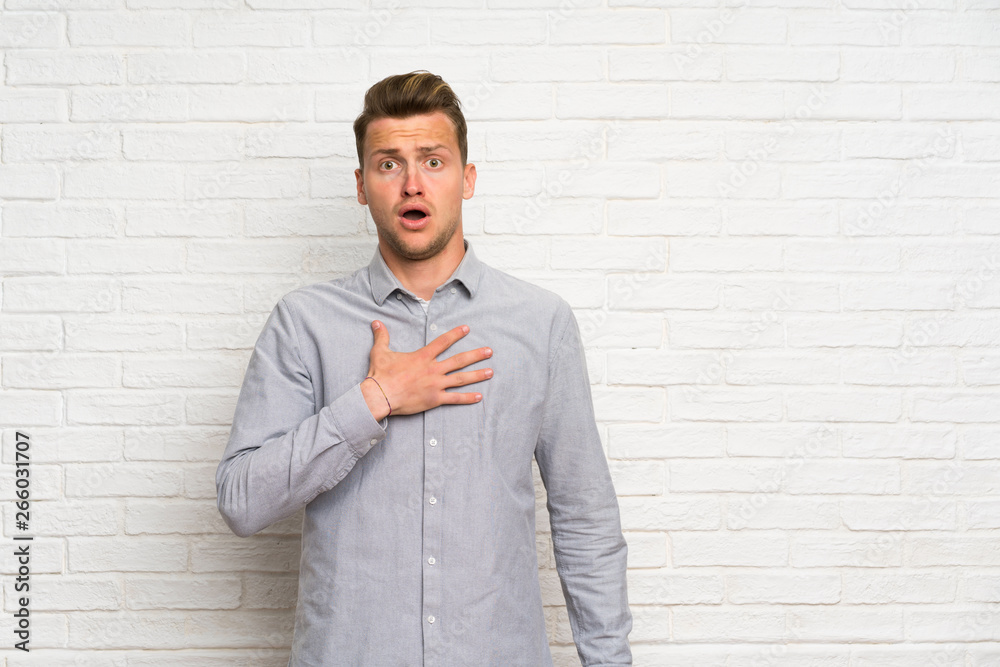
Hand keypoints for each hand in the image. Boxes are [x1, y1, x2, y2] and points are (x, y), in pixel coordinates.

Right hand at [361, 320, 492, 420]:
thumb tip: (376, 323)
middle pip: (459, 360)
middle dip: (476, 355)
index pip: (443, 342)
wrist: (380, 396)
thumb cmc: (380, 374)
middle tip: (489, 351)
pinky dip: (467, 398)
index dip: (456, 334)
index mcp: (422, 357)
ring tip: (490, 372)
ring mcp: (435, 385)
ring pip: (461, 379)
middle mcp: (433, 369)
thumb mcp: (380, 352)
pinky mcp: (434, 399)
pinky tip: (479, 397)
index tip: (467, 329)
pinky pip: (454, 399)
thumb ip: (382, 337)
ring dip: (477, 375)